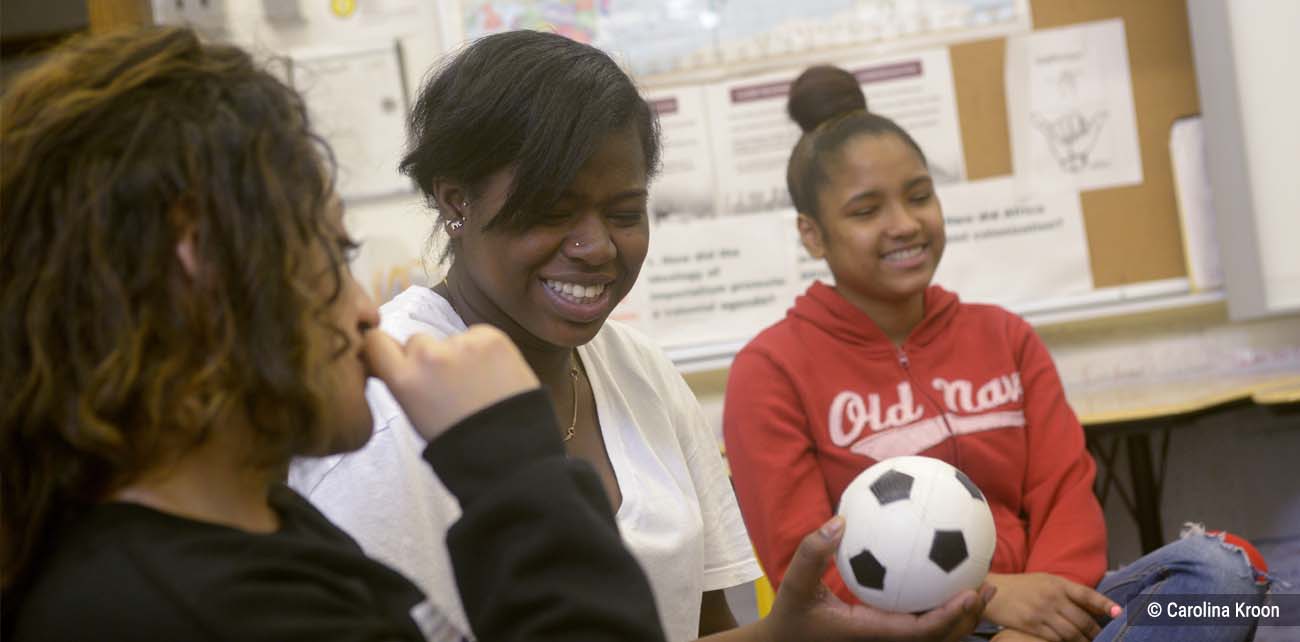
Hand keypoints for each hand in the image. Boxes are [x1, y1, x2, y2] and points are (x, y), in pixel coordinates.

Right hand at [364, 324, 538, 440]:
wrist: (511, 448)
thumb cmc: (461, 439)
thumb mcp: (416, 415)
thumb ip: (403, 383)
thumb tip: (395, 361)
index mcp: (405, 379)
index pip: (376, 342)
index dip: (385, 347)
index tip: (396, 356)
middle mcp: (429, 356)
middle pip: (418, 341)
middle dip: (429, 357)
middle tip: (449, 383)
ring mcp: (461, 343)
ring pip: (451, 339)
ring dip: (459, 354)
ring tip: (478, 384)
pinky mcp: (491, 337)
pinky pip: (478, 336)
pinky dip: (484, 351)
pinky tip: (494, 375)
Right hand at [760, 516, 992, 641]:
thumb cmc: (791, 614)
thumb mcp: (794, 583)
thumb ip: (812, 552)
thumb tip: (839, 521)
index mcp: (871, 633)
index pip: (919, 632)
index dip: (948, 616)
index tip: (969, 593)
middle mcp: (885, 640)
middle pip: (938, 637)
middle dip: (967, 617)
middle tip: (986, 585)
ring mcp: (886, 638)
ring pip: (934, 635)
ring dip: (962, 615)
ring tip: (982, 585)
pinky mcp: (883, 632)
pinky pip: (918, 622)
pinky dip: (939, 607)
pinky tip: (942, 577)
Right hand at [984, 573, 1118, 641]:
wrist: (992, 589)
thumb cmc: (1021, 586)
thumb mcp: (1045, 581)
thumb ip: (1067, 592)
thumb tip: (1092, 607)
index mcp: (1058, 583)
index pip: (1087, 594)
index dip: (1104, 604)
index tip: (1118, 613)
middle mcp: (1052, 597)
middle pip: (1082, 620)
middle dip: (1096, 633)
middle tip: (1104, 639)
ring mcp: (1041, 612)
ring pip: (1071, 633)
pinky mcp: (1031, 625)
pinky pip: (1054, 639)